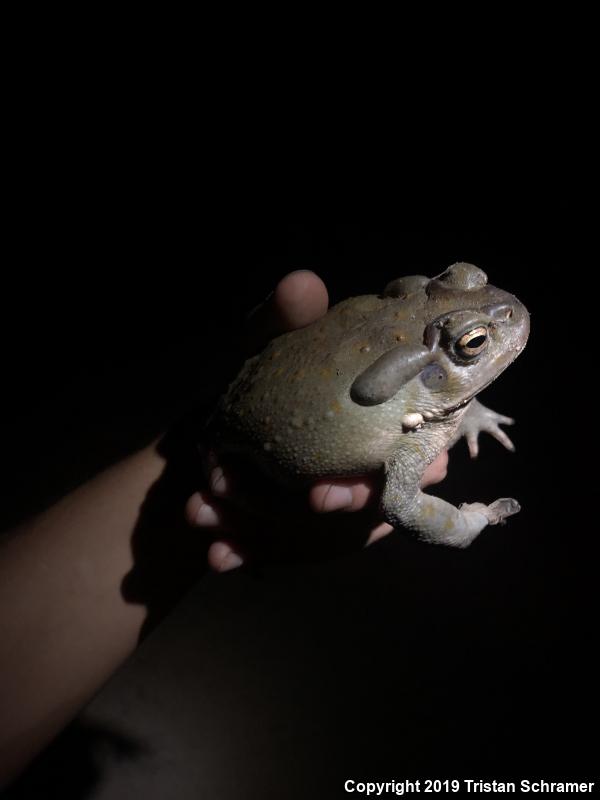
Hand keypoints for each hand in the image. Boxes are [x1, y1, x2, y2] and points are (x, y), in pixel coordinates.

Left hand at [185, 271, 447, 570]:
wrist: (225, 423)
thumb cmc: (263, 378)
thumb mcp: (268, 344)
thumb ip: (285, 319)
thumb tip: (302, 283)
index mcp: (387, 428)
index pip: (406, 469)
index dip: (367, 492)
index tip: (318, 497)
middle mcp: (373, 475)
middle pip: (357, 518)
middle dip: (293, 517)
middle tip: (229, 488)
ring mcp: (343, 512)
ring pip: (316, 542)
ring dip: (256, 533)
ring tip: (197, 509)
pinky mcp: (307, 535)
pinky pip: (285, 555)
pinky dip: (247, 554)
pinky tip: (215, 556)